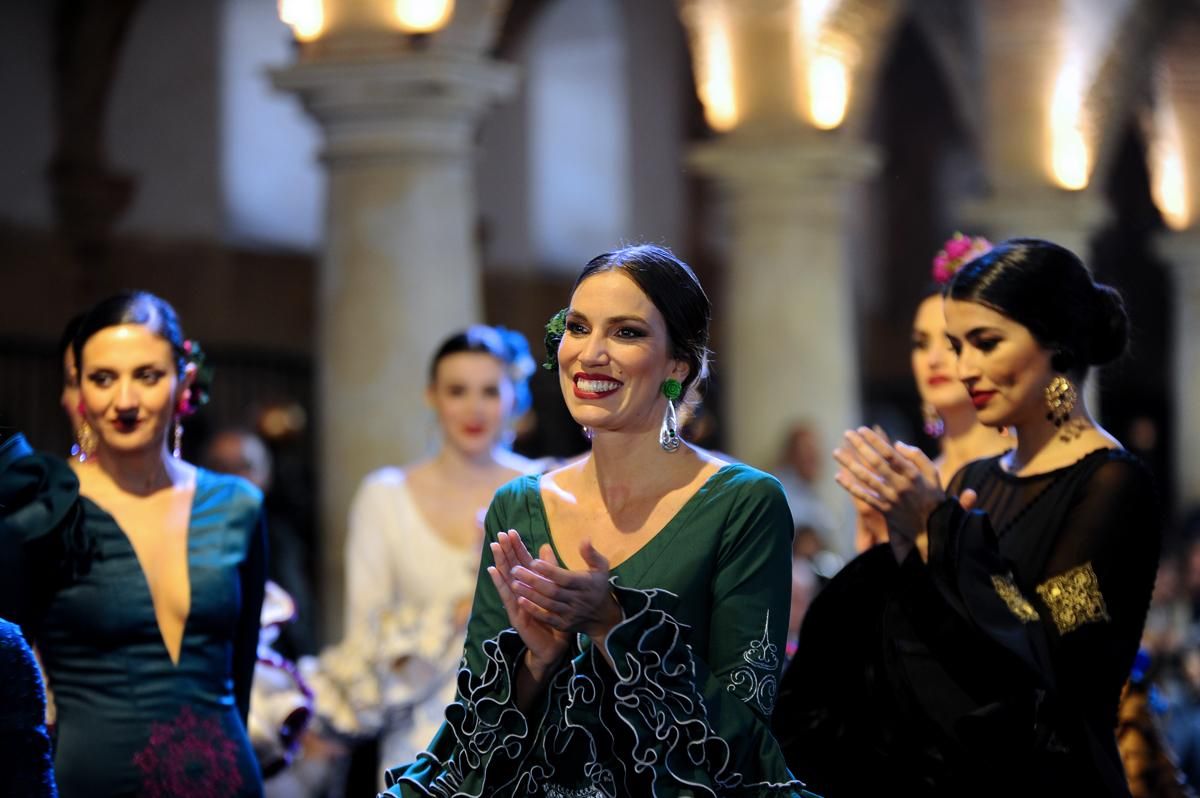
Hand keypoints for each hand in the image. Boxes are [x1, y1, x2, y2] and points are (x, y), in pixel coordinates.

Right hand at [488, 530, 568, 672]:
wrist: (556, 644)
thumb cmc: (554, 616)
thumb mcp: (554, 589)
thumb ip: (550, 569)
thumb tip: (546, 546)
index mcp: (530, 585)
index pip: (521, 562)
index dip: (516, 547)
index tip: (511, 531)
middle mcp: (520, 592)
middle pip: (511, 567)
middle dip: (506, 550)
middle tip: (499, 534)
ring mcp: (516, 603)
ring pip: (506, 579)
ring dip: (500, 562)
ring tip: (495, 547)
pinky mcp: (516, 614)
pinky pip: (507, 596)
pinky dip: (500, 583)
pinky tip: (494, 571)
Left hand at [508, 539, 622, 643]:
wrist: (603, 617)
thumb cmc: (598, 587)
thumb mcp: (601, 568)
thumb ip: (591, 554)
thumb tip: (584, 539)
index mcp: (584, 584)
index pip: (565, 578)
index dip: (549, 571)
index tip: (533, 562)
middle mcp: (576, 600)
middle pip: (553, 591)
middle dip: (533, 581)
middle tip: (515, 570)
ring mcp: (569, 614)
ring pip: (547, 604)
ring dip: (530, 594)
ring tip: (513, 583)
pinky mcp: (563, 624)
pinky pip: (547, 618)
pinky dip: (533, 610)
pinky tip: (520, 601)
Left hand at [833, 427, 943, 558]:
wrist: (933, 529)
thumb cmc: (932, 497)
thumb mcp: (933, 474)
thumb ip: (917, 456)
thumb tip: (897, 443)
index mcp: (912, 474)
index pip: (890, 454)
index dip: (874, 440)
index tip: (862, 429)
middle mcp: (900, 485)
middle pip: (875, 463)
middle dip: (859, 447)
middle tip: (846, 433)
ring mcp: (890, 498)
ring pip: (866, 479)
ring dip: (849, 464)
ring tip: (836, 452)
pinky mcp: (884, 509)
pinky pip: (864, 497)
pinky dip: (850, 487)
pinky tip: (838, 477)